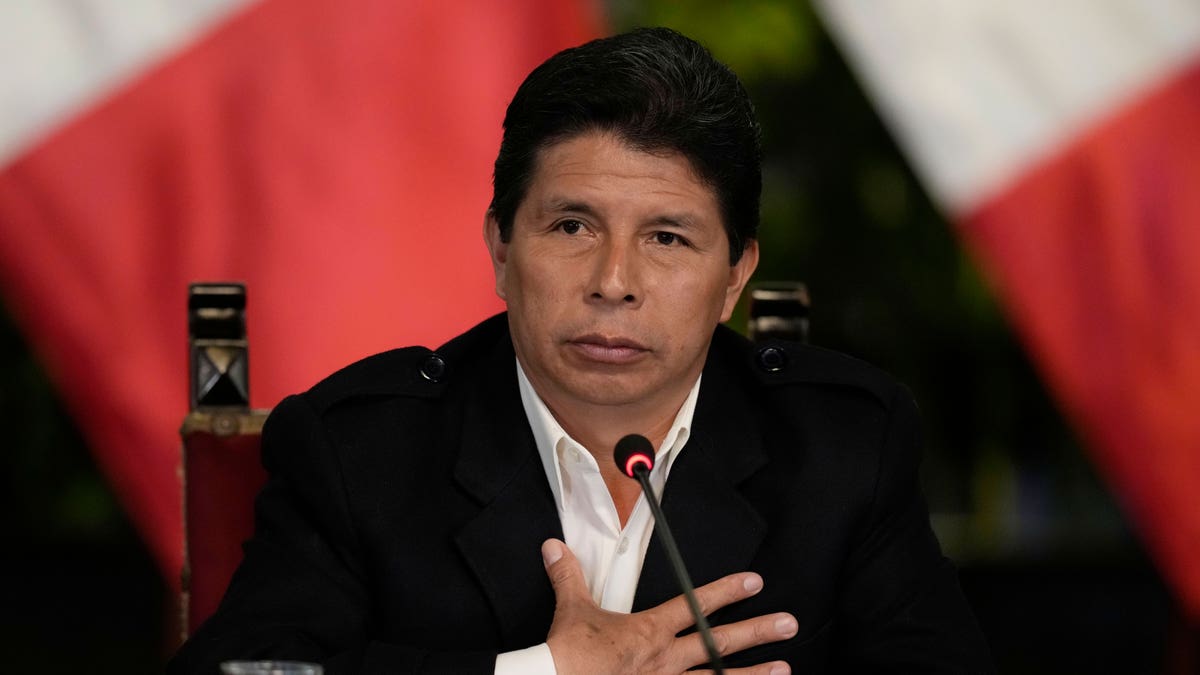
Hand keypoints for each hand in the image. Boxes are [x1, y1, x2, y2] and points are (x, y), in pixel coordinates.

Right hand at [541, 539, 796, 674]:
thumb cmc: (568, 652)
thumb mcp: (571, 610)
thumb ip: (569, 576)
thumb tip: (554, 546)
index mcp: (649, 631)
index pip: (695, 605)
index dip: (726, 592)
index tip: (755, 583)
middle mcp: (666, 659)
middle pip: (719, 643)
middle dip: (757, 631)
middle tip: (789, 624)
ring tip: (784, 670)